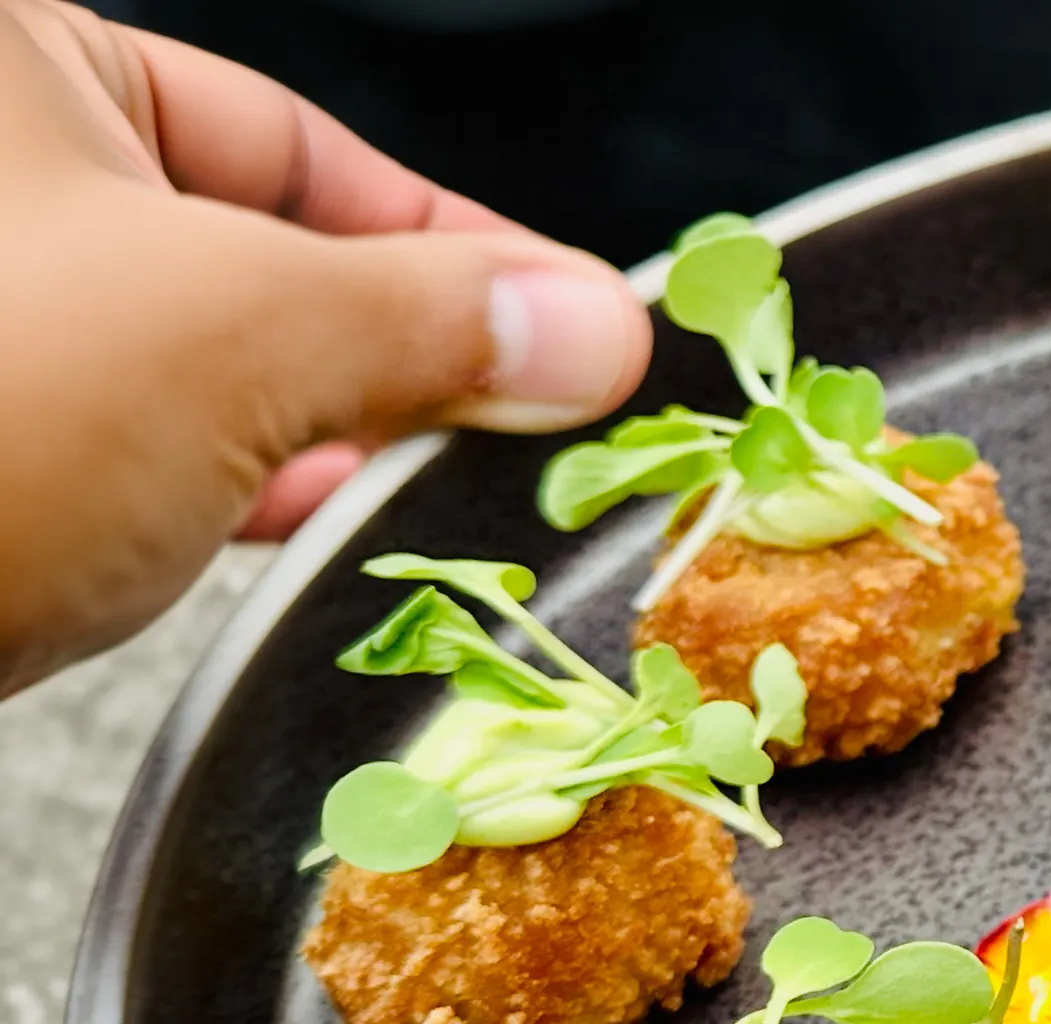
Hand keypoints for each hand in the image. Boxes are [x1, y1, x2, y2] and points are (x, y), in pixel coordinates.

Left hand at [0, 1, 652, 690]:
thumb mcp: (244, 334)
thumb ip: (431, 319)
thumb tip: (590, 324)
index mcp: (22, 72)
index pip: (293, 138)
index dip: (452, 234)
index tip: (560, 316)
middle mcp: (1, 189)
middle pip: (261, 250)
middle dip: (395, 343)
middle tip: (518, 413)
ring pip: (209, 363)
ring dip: (328, 429)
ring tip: (436, 481)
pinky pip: (149, 449)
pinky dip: (242, 486)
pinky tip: (319, 522)